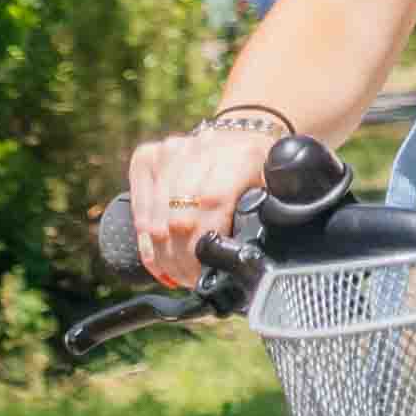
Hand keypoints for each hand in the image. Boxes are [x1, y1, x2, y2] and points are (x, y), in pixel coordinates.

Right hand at [123, 118, 278, 292]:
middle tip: (189, 279)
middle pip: (179, 215)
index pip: (210, 203)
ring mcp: (171, 150)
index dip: (201, 244)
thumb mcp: (276, 190)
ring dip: (162, 253)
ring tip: (174, 274)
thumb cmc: (259, 172)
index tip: (203, 272)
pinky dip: (145, 239)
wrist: (239, 136)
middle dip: (182, 257)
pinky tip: (156, 258)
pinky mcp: (147, 156)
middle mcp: (202, 148)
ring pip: (155, 216)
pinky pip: (139, 206)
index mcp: (240, 156)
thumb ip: (274, 215)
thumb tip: (262, 252)